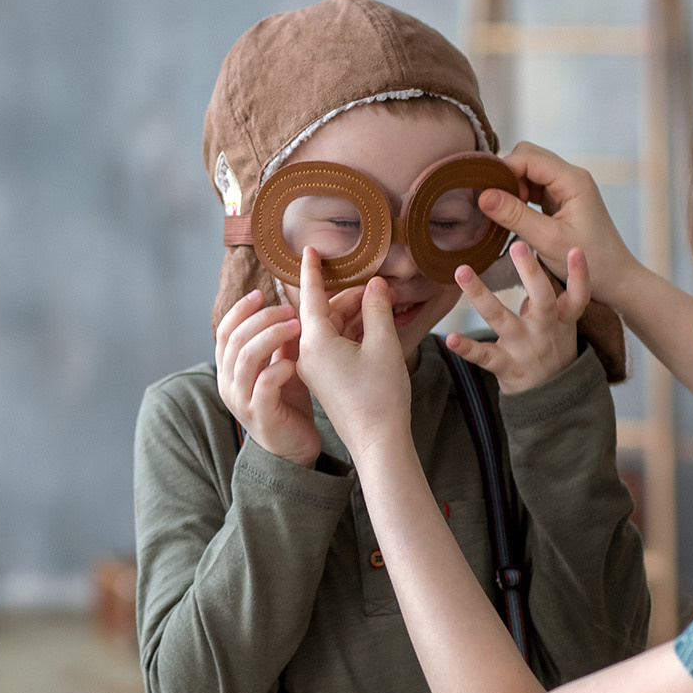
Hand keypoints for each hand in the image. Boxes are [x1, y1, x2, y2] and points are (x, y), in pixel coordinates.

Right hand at [216, 284, 365, 466]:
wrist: (293, 447)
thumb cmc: (287, 403)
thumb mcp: (282, 364)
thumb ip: (280, 341)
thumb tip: (287, 306)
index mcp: (228, 369)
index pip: (225, 331)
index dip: (241, 309)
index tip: (262, 294)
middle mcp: (228, 383)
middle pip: (236, 338)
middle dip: (264, 318)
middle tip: (290, 310)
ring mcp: (241, 400)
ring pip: (247, 356)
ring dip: (273, 335)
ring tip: (298, 326)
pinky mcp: (260, 415)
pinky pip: (264, 383)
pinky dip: (280, 368)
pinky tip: (295, 364)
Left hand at [295, 248, 412, 459]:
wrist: (378, 443)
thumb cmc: (380, 396)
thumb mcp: (383, 344)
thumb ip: (377, 308)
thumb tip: (375, 284)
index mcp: (315, 341)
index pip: (311, 295)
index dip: (313, 270)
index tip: (309, 249)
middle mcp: (308, 353)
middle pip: (327, 311)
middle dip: (352, 296)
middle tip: (380, 285)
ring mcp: (316, 368)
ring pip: (334, 328)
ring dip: (356, 314)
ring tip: (384, 303)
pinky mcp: (327, 379)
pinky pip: (337, 345)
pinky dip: (354, 333)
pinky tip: (375, 325)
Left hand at [447, 242, 589, 392]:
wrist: (551, 397)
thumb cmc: (552, 347)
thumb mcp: (563, 322)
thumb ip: (550, 293)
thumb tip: (532, 256)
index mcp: (563, 319)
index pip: (578, 296)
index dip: (580, 274)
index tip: (576, 249)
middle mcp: (545, 330)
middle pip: (543, 299)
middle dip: (531, 272)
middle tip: (518, 246)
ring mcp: (524, 348)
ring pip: (502, 319)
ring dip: (481, 294)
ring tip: (462, 271)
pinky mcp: (505, 365)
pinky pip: (483, 355)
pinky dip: (467, 348)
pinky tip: (450, 338)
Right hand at [479, 142, 639, 304]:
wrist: (616, 280)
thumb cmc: (590, 263)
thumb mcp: (548, 240)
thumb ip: (515, 216)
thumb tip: (483, 196)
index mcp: (573, 180)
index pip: (528, 158)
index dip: (502, 169)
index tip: (480, 189)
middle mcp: (571, 177)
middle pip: (528, 157)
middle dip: (506, 174)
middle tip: (493, 202)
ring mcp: (566, 188)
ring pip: (528, 171)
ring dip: (511, 186)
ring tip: (502, 212)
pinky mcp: (561, 201)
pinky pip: (533, 187)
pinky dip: (518, 196)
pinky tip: (512, 215)